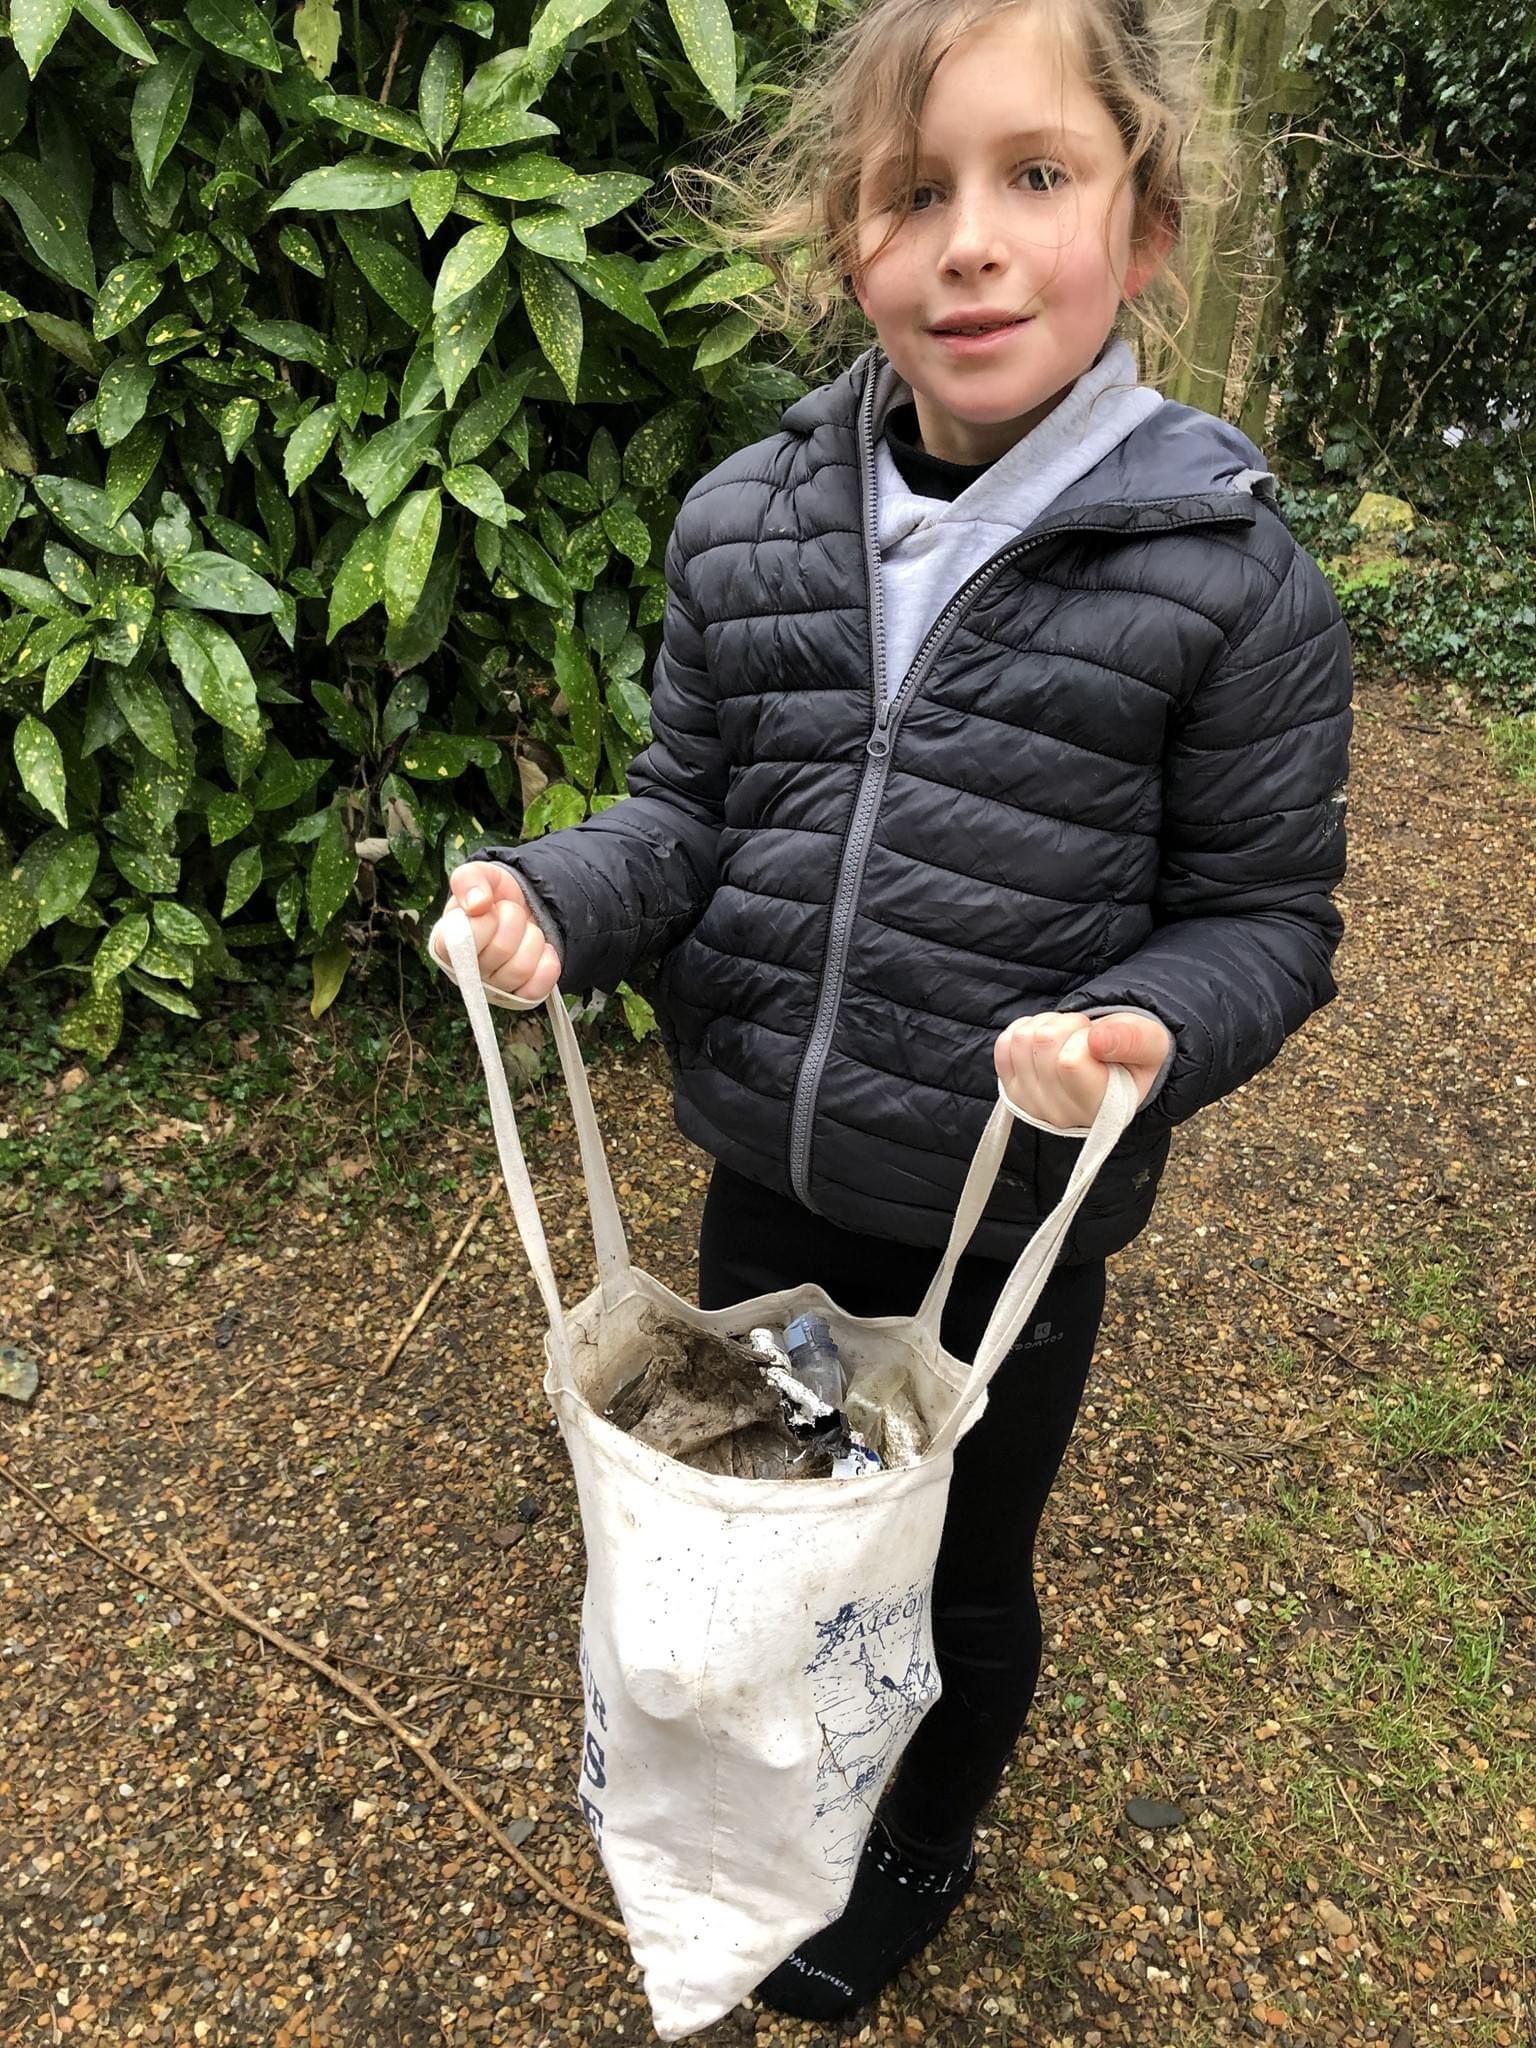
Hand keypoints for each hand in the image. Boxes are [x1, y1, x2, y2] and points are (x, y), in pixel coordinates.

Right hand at [431, 861, 561, 1003]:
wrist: (522, 905)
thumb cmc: (492, 896)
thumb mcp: (479, 875)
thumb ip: (469, 879)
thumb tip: (477, 902)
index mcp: (446, 945)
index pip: (465, 942)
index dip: (486, 919)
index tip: (488, 907)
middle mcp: (466, 973)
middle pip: (500, 951)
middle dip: (513, 921)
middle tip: (509, 914)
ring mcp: (494, 988)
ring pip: (521, 969)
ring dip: (531, 939)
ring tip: (523, 931)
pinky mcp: (520, 996)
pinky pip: (538, 988)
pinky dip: (546, 962)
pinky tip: (540, 949)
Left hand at [994, 1011, 1171, 1129]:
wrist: (1114, 1067)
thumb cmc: (1134, 1056)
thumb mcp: (1152, 1044)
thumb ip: (1132, 1041)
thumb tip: (1097, 1040)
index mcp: (1102, 1110)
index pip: (1070, 1061)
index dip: (1086, 1035)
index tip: (1102, 1041)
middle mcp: (1062, 1115)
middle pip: (1043, 1042)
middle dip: (1068, 1025)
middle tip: (1088, 1038)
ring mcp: (1032, 1105)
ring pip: (1022, 1038)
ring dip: (1049, 1025)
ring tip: (1072, 1040)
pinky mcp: (1012, 1090)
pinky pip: (1005, 1043)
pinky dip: (1028, 1029)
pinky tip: (1050, 1042)